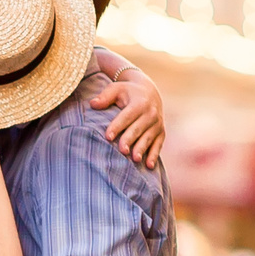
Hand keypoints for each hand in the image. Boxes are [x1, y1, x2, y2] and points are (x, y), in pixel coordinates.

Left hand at [87, 53, 164, 168]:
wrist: (149, 93)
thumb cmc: (127, 92)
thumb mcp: (116, 89)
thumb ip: (105, 97)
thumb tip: (93, 104)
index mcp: (139, 103)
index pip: (127, 116)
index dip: (117, 126)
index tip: (108, 137)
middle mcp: (151, 113)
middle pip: (138, 128)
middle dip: (130, 139)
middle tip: (122, 151)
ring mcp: (157, 124)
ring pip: (148, 138)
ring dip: (142, 149)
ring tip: (134, 159)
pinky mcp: (161, 132)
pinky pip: (158, 144)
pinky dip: (154, 155)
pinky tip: (149, 166)